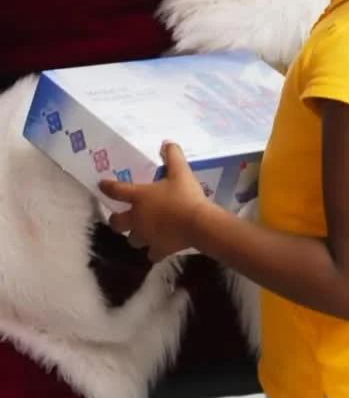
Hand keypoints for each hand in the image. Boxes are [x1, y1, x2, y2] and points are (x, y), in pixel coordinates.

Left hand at [99, 143, 208, 262]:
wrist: (198, 223)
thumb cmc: (185, 195)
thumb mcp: (180, 170)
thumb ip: (172, 155)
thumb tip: (166, 143)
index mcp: (139, 197)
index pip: (117, 191)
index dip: (107, 187)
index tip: (101, 185)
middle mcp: (137, 218)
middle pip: (117, 223)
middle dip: (116, 219)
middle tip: (119, 216)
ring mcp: (146, 236)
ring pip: (132, 240)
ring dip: (135, 235)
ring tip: (141, 232)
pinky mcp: (158, 249)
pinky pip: (151, 254)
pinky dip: (154, 250)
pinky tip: (158, 247)